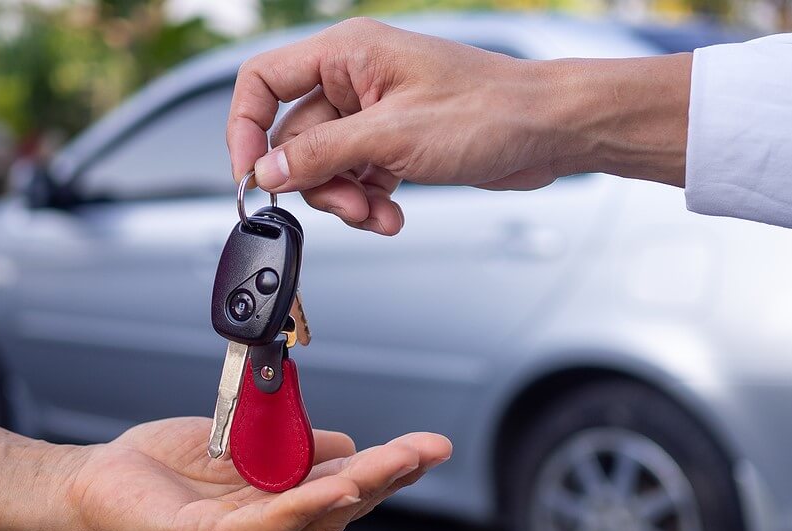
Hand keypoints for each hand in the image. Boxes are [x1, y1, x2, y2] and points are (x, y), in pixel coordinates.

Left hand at [63, 417, 450, 530]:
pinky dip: (301, 510)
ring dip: (360, 488)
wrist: (99, 484)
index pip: (348, 488)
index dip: (390, 469)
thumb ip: (296, 444)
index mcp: (283, 502)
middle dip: (391, 476)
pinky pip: (259, 527)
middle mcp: (270, 527)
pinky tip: (333, 492)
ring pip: (311, 518)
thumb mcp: (248, 442)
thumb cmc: (170, 468)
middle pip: (342, 506)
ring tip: (398, 463)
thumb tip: (348, 444)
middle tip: (431, 450)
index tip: (428, 446)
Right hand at [227, 18, 689, 234]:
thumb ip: (322, 154)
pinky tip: (393, 214)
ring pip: (329, 165)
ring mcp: (376, 114)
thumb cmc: (487, 111)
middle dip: (319, 182)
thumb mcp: (393, 136)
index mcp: (347, 55)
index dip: (246, 129)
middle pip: (297, 138)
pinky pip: (360, 176)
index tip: (252, 176)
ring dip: (347, 198)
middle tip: (349, 207)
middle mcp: (356, 80)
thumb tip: (267, 171)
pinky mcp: (396, 142)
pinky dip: (370, 200)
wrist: (546, 131)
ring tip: (380, 214)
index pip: (264, 82)